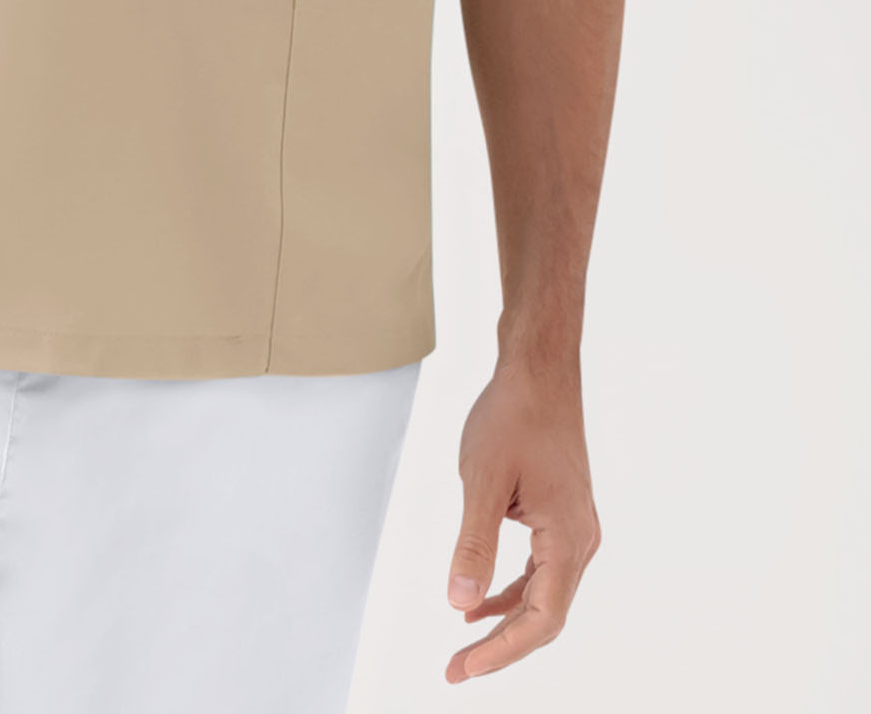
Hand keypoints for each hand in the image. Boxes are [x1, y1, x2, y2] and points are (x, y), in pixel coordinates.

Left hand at [443, 356, 601, 683]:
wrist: (540, 370)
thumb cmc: (515, 415)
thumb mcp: (483, 480)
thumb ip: (473, 544)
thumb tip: (460, 600)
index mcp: (568, 537)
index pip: (541, 618)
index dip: (502, 650)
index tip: (463, 667)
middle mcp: (581, 540)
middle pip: (546, 615)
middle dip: (502, 646)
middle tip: (457, 668)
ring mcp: (574, 529)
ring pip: (544, 595)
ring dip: (505, 621)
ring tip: (464, 641)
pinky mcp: (562, 516)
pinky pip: (541, 570)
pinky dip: (511, 589)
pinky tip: (477, 597)